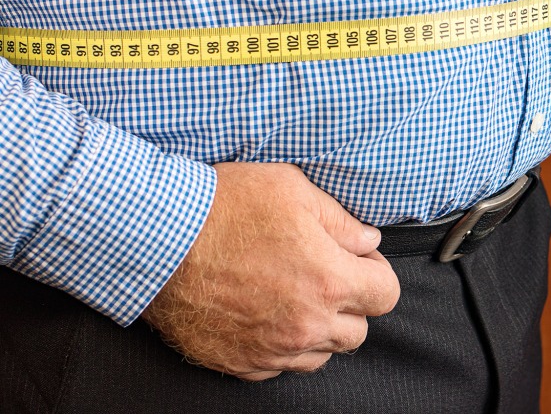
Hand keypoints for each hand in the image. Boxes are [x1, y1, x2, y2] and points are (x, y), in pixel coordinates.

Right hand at [141, 162, 399, 380]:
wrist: (157, 240)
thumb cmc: (224, 207)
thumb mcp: (293, 190)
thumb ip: (341, 221)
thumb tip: (367, 240)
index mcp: (328, 280)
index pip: (385, 295)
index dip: (376, 273)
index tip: (358, 259)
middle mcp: (306, 324)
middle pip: (358, 331)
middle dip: (350, 303)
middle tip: (324, 274)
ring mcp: (272, 349)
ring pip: (321, 354)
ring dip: (319, 328)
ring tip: (294, 294)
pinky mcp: (240, 363)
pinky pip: (280, 366)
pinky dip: (282, 345)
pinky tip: (266, 313)